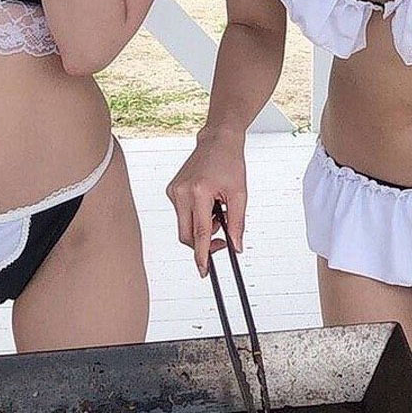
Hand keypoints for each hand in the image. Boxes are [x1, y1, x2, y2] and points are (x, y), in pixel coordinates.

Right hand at [166, 127, 246, 276]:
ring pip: (184, 226)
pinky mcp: (172, 190)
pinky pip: (182, 214)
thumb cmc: (230, 163)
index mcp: (199, 192)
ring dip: (201, 228)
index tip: (204, 270)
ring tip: (217, 211)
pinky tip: (208, 203)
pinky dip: (195, 217)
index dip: (202, 255)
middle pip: (187, 235)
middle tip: (221, 240)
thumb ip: (237, 222)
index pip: (199, 232)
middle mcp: (182, 193)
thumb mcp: (239, 193)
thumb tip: (236, 246)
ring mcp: (174, 192)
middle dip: (202, 244)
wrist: (217, 142)